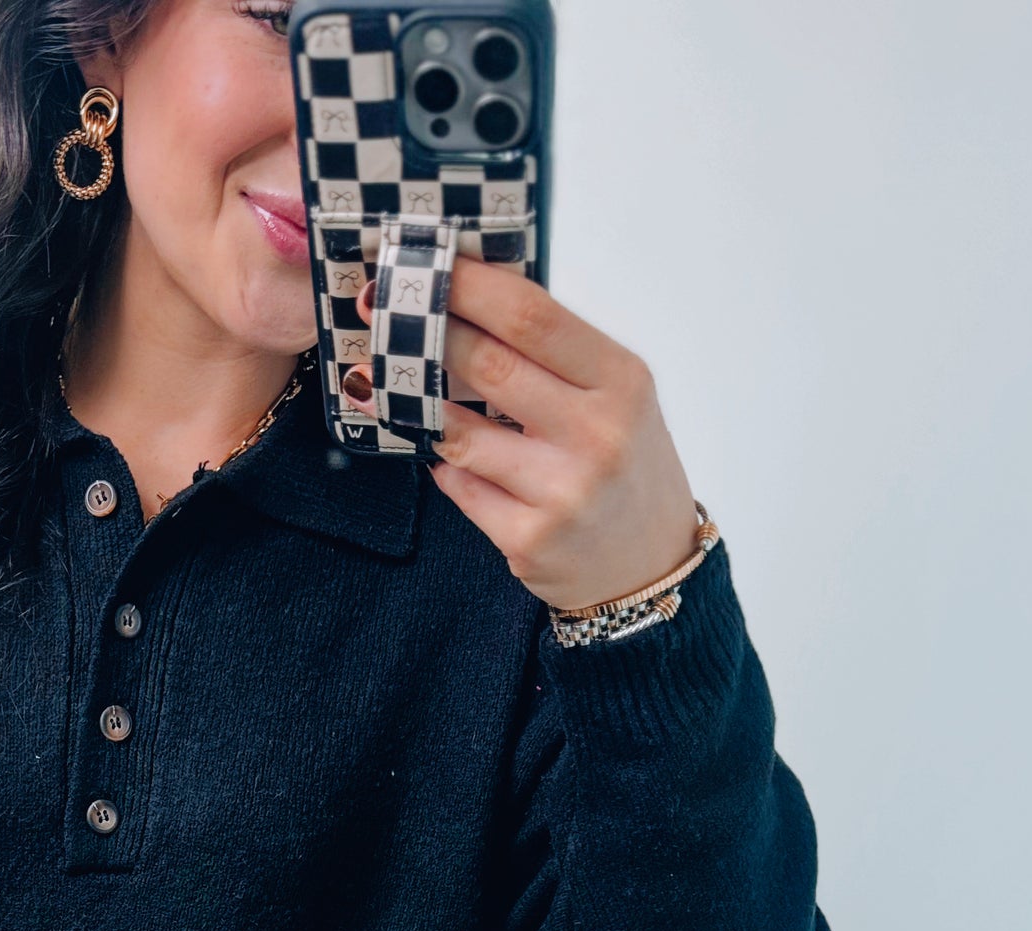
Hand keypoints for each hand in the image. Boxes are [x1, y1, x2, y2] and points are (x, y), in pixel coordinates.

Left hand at [354, 261, 696, 611]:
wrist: (649, 564)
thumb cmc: (625, 466)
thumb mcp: (616, 397)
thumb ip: (557, 355)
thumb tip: (471, 302)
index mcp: (621, 382)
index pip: (533, 317)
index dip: (470, 285)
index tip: (429, 265)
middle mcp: (596, 435)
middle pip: (489, 366)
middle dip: (427, 333)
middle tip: (382, 310)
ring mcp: (561, 493)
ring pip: (460, 433)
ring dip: (417, 402)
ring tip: (390, 379)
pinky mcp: (528, 541)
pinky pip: (459, 486)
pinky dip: (443, 463)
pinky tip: (441, 451)